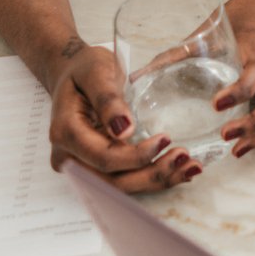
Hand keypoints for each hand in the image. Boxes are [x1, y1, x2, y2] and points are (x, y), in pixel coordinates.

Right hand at [45, 39, 199, 190]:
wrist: (73, 73)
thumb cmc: (84, 69)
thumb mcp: (96, 72)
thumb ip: (108, 100)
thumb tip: (124, 130)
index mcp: (65, 133)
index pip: (103, 157)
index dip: (136, 156)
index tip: (165, 139)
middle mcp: (69, 156)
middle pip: (111, 181)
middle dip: (150, 175)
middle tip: (184, 158)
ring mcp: (81, 165)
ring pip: (119, 187)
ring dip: (156, 180)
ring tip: (189, 168)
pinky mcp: (95, 167)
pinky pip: (123, 178)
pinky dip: (151, 177)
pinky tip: (178, 171)